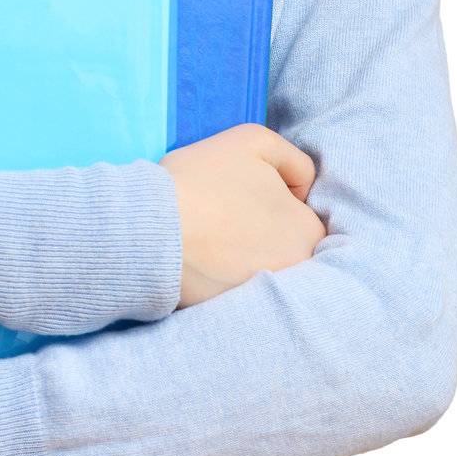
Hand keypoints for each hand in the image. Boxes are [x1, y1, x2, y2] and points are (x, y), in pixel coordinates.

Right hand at [159, 123, 324, 307]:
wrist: (148, 229)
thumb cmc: (202, 180)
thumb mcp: (254, 141)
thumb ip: (293, 159)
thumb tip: (302, 188)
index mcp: (308, 233)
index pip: (300, 214)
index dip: (271, 196)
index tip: (239, 191)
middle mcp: (296, 272)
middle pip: (281, 244)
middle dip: (260, 229)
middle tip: (223, 215)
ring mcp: (264, 297)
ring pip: (257, 267)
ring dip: (239, 253)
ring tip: (208, 237)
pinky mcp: (233, 314)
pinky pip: (232, 288)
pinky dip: (219, 276)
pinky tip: (198, 260)